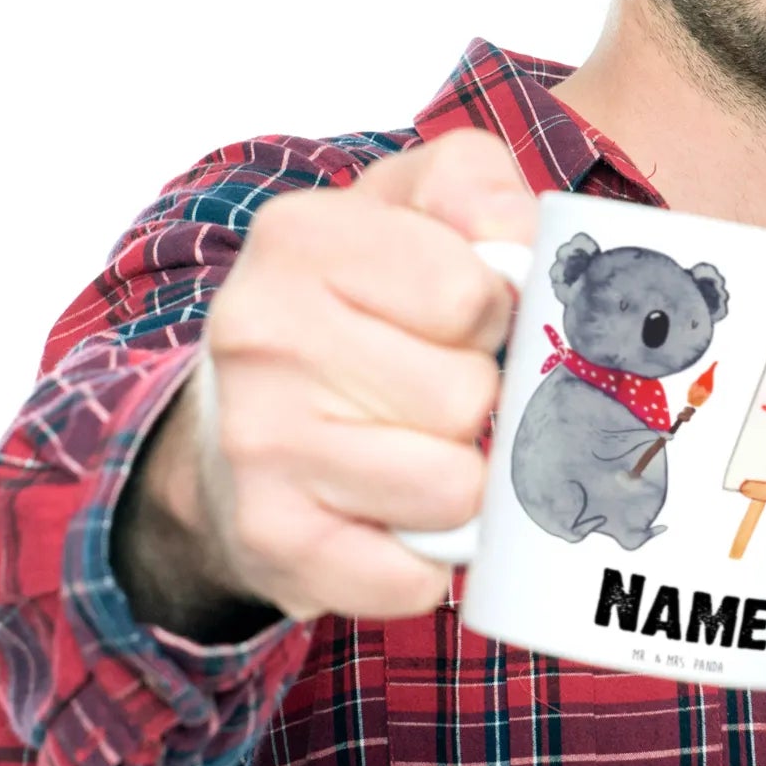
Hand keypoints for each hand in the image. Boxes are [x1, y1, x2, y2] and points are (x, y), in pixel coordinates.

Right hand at [118, 129, 535, 628]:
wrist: (240, 421)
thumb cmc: (359, 304)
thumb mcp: (415, 208)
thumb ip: (479, 189)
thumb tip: (524, 244)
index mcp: (301, 238)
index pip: (472, 295)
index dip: (491, 315)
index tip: (456, 319)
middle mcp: (260, 335)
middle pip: (468, 397)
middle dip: (477, 401)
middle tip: (430, 389)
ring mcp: (258, 444)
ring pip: (454, 489)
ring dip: (461, 481)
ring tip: (415, 447)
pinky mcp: (271, 540)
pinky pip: (414, 576)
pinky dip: (428, 559)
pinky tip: (393, 517)